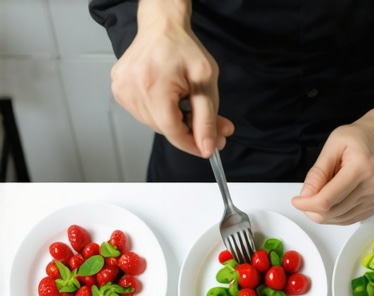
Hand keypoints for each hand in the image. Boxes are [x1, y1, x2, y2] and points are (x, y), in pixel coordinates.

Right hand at [109, 0, 233, 157]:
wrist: (162, 27)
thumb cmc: (183, 48)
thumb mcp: (205, 83)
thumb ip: (207, 118)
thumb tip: (207, 147)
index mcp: (152, 86)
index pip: (172, 131)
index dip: (192, 144)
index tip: (208, 148)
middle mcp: (131, 90)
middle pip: (165, 129)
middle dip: (189, 131)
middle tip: (211, 125)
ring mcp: (122, 91)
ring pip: (155, 125)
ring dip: (175, 122)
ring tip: (186, 104)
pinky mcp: (120, 92)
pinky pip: (145, 115)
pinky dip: (161, 114)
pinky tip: (169, 99)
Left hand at [292, 90, 373, 224]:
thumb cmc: (361, 138)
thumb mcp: (333, 144)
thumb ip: (318, 171)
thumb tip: (306, 195)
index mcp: (361, 168)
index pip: (328, 199)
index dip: (307, 204)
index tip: (297, 201)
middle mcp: (370, 186)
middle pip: (332, 212)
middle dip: (311, 209)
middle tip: (303, 199)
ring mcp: (373, 198)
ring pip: (339, 219)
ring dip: (321, 214)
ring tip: (315, 198)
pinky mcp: (372, 205)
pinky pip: (348, 219)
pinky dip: (333, 216)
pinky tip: (328, 204)